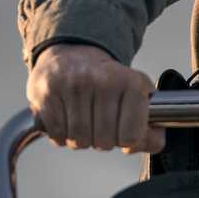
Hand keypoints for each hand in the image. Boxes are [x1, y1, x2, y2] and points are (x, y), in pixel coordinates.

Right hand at [26, 44, 166, 152]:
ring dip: (81, 139)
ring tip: (83, 120)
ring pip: (79, 141)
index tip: (123, 128)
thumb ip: (151, 126)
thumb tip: (148, 144)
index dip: (127, 140)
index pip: (132, 137)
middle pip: (105, 142)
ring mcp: (73, 86)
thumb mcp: (138, 94)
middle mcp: (103, 81)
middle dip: (103, 140)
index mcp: (131, 82)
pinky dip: (61, 135)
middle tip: (100, 123)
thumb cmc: (109, 81)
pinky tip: (66, 119)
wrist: (73, 53)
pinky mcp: (47, 92)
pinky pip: (56, 135)